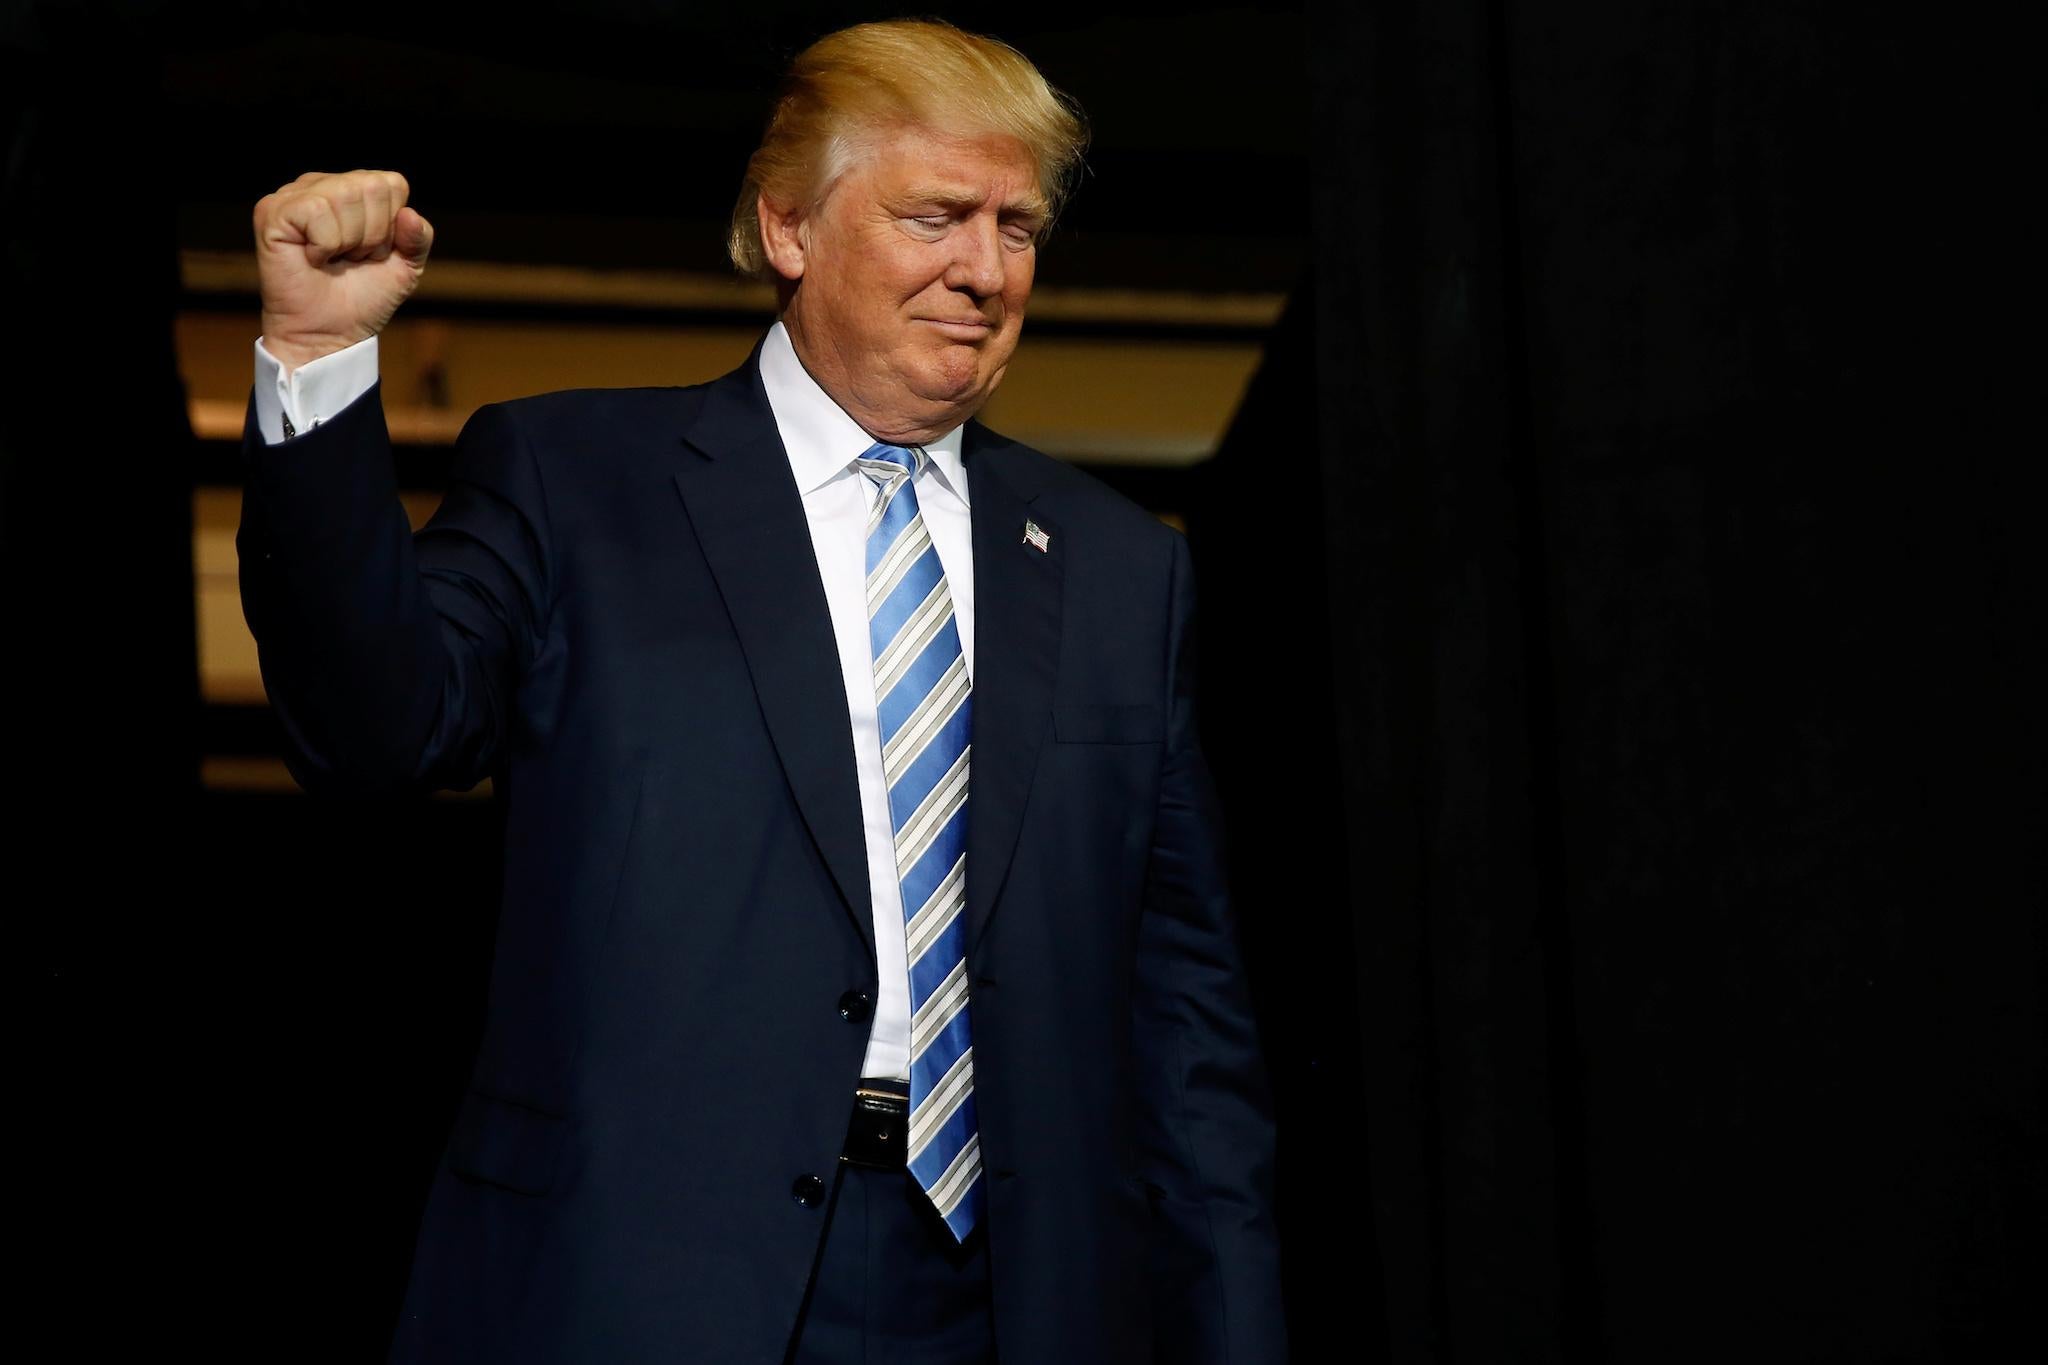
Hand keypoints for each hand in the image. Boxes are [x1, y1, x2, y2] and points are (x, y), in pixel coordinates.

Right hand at [254, 169, 432, 371]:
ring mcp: (294, 195)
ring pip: (344, 194)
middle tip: (350, 258)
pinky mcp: (272, 211)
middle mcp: (322, 184)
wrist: (328, 334)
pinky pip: (317, 211)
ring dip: (348, 241)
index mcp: (353, 189)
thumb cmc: (361, 299)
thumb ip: (418, 239)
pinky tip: (312, 258)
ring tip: (332, 259)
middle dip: (372, 235)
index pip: (392, 184)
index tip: (371, 253)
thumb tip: (409, 214)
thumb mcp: (405, 268)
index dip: (391, 227)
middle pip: (371, 187)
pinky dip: (324, 244)